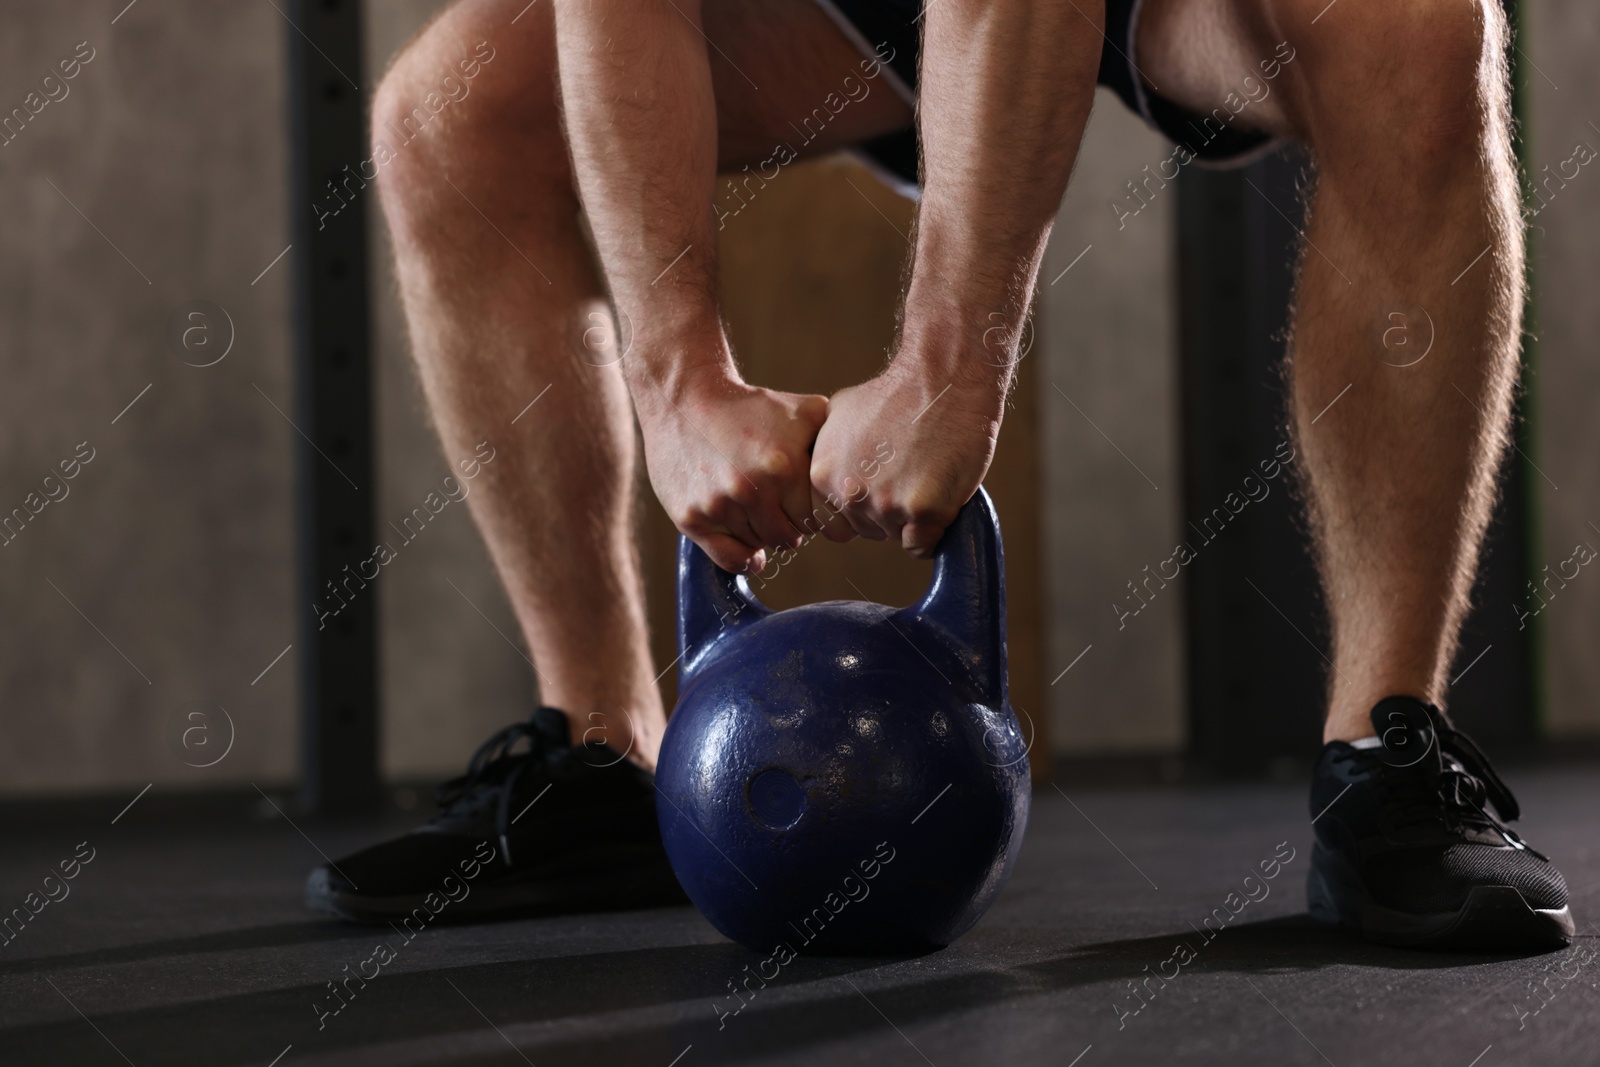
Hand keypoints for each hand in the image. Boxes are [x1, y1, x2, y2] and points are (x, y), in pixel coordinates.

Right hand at [635, 370, 827, 574]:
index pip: (817, 519)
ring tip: (755, 506)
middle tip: (778, 504)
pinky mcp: (692, 518)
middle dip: (789, 524)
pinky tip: (748, 546)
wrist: (683, 401)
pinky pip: (731, 559)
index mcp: (786, 467)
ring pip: (760, 546)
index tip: (804, 502)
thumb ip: (838, 437)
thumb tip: (867, 466)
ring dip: (763, 533)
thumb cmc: (749, 408)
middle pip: (791, 537)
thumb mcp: (802, 410)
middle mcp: (753, 489)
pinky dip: (743, 558)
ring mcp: (720, 506)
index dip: (813, 512)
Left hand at [810, 362, 1002, 556]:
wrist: (944, 377)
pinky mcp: (923, 512)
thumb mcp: (841, 415)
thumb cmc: (899, 393)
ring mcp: (886, 504)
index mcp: (823, 473)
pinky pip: (923, 545)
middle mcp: (848, 493)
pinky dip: (934, 531)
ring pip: (896, 536)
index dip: (862, 504)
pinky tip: (941, 496)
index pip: (836, 519)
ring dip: (913, 518)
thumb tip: (827, 477)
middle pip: (867, 529)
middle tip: (911, 473)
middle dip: (888, 511)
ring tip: (927, 474)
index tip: (882, 481)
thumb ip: (829, 452)